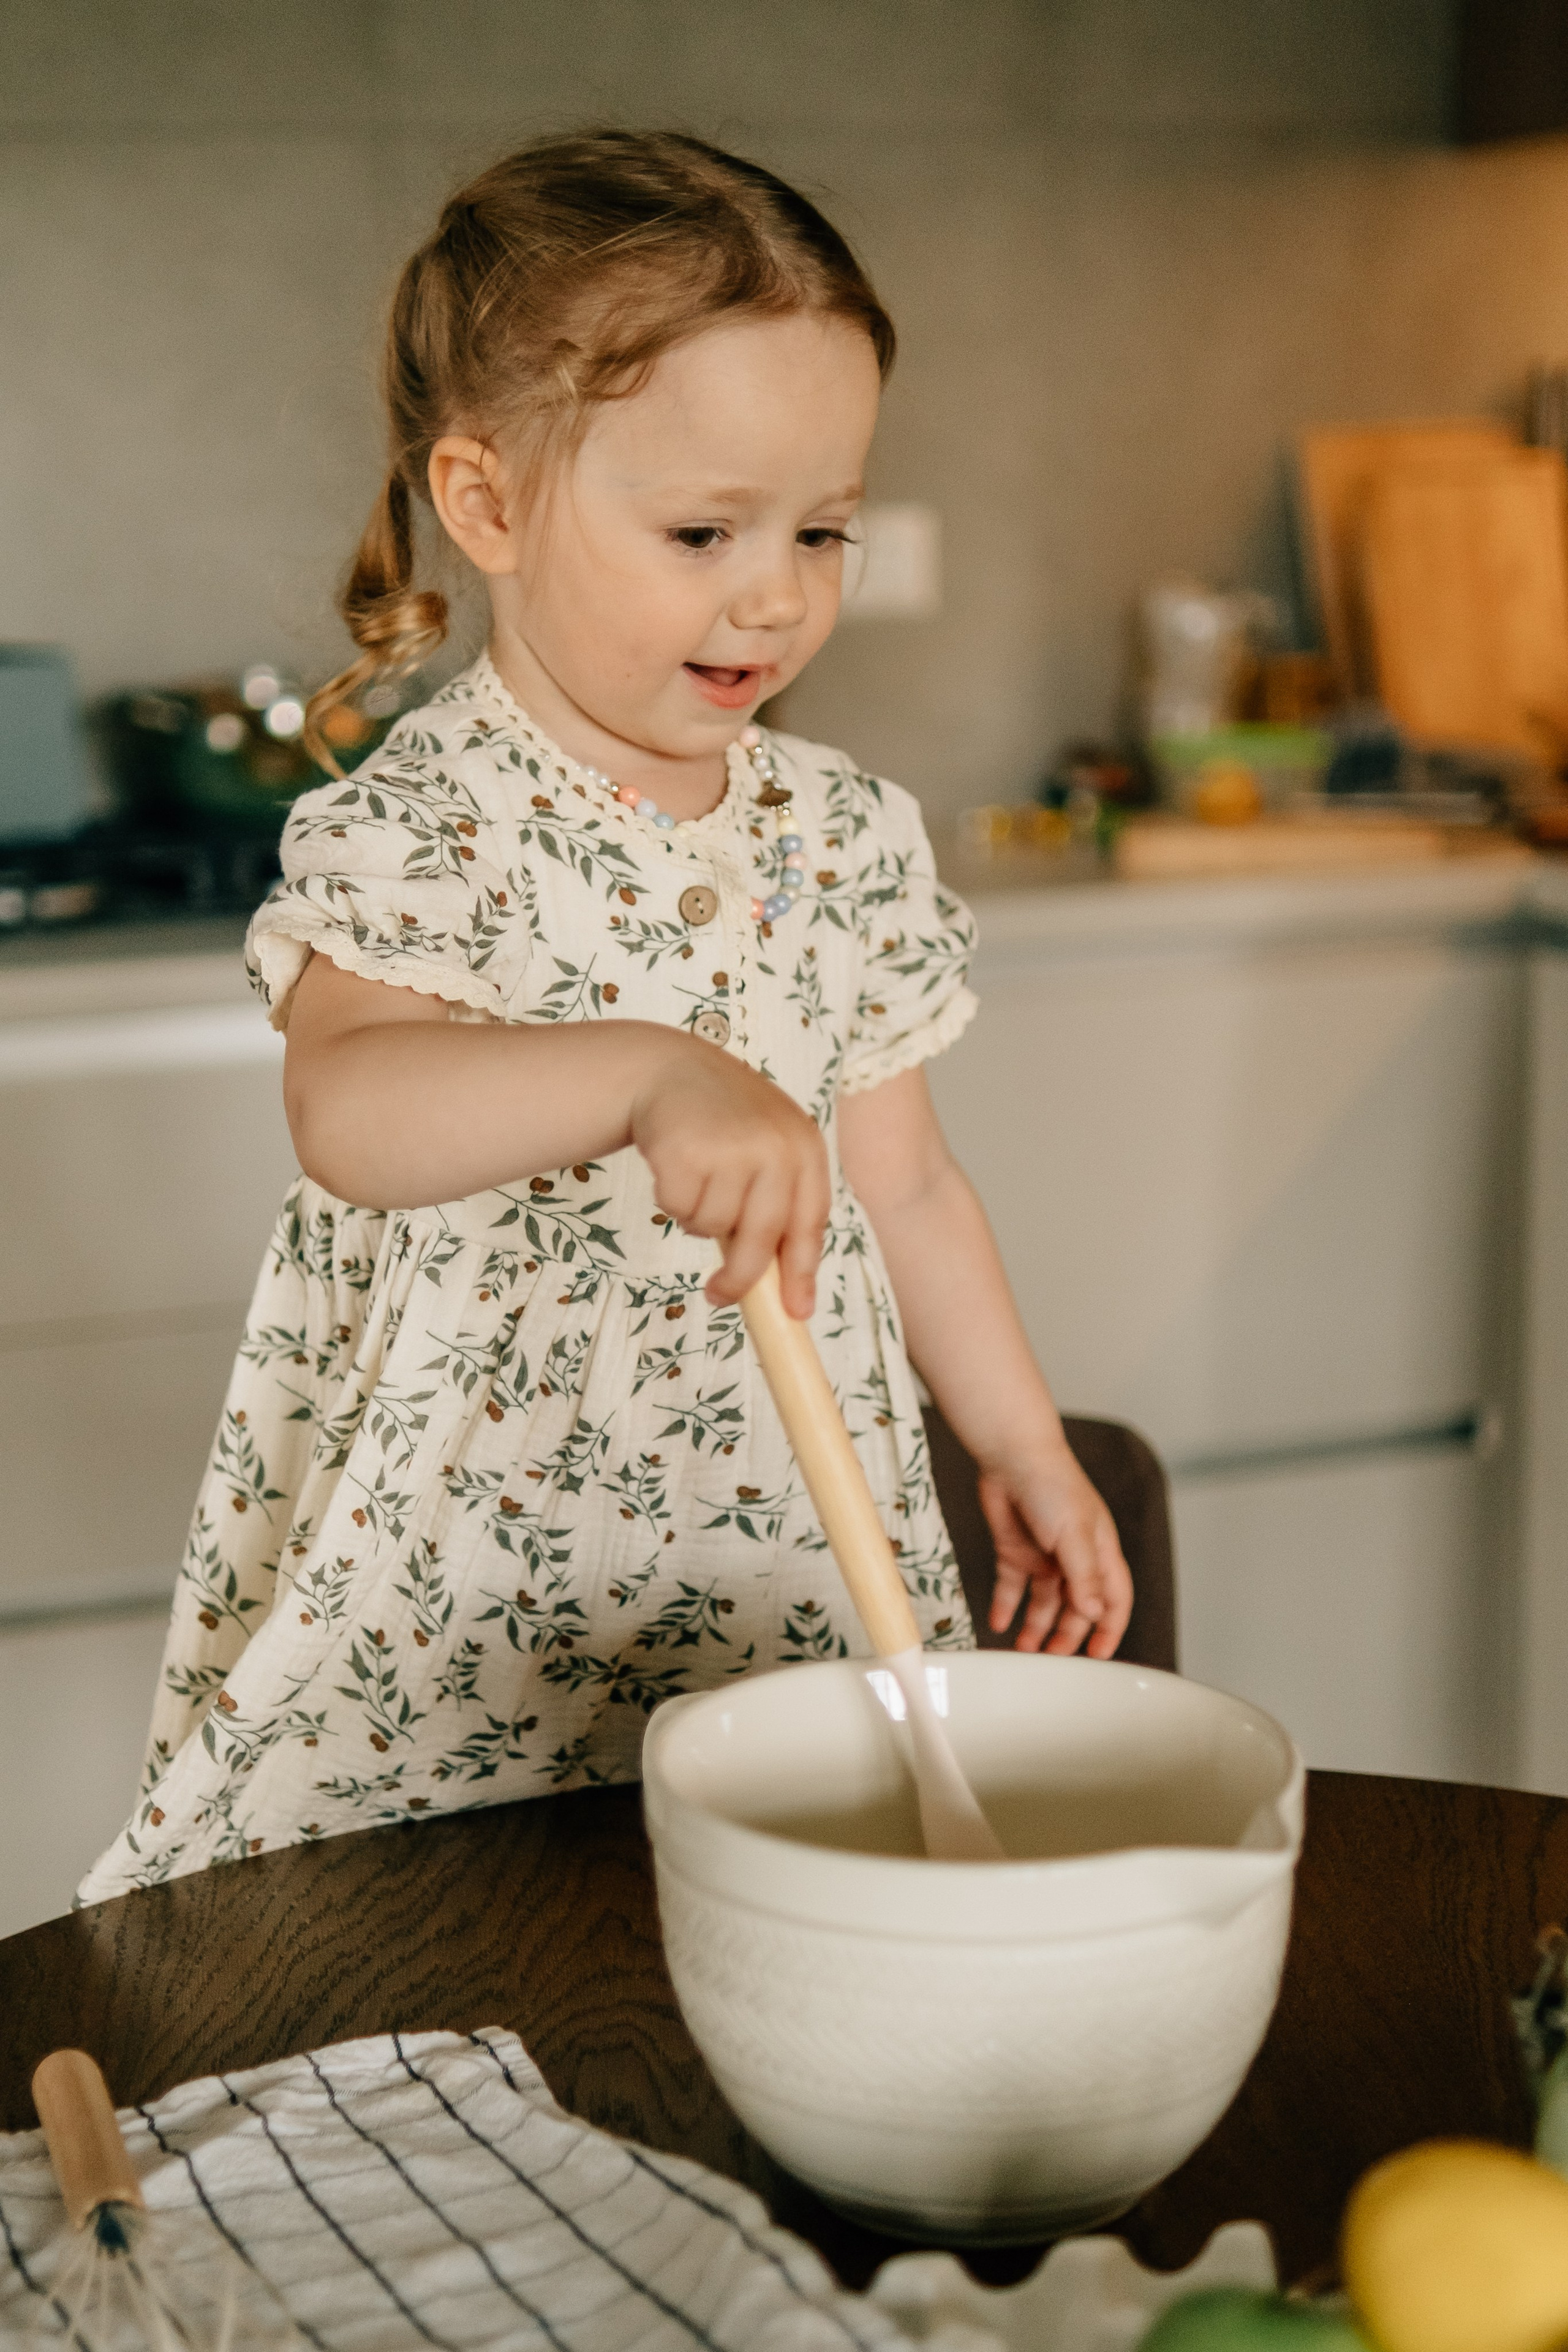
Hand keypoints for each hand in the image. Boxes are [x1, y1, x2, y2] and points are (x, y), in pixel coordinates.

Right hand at [630, 1036, 830, 1317]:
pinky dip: (671, 1201)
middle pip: (762, 1237)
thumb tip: (790, 1295)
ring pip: (713, 1227)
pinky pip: (678, 1209)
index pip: (810, 1221)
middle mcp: (774, 1145)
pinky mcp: (684, 1150)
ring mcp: (730, 1146)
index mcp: (805, 1146)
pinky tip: (675, 1166)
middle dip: (740, 1278)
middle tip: (720, 1296)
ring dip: (698, 1218)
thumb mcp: (768, 1150)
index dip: (803, 1272)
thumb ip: (780, 1204)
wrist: (671, 1070)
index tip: (797, 1312)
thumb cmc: (725, 1124)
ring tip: (697, 1180)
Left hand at [979, 1448, 1133, 1657]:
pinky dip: (1006, 1606)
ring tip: (1024, 1649)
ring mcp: (1043, 1556)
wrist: (1011, 1455)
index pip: (1114, 1599)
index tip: (1100, 1655)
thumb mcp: (1074, 1535)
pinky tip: (999, 1623)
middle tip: (1053, 1658)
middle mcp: (1073, 1558)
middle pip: (1076, 1607)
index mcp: (1099, 1553)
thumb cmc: (1053, 1484)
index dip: (1109, 1628)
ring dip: (1036, 1627)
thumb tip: (1094, 1614)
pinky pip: (1011, 1587)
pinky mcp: (1014, 1550)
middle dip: (1067, 1635)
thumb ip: (1083, 1577)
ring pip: (1044, 1602)